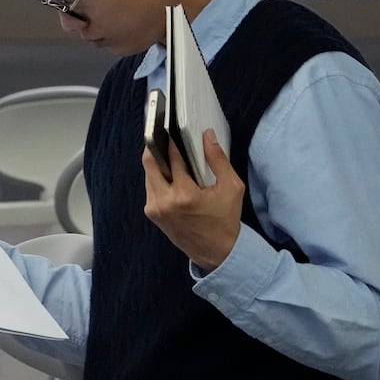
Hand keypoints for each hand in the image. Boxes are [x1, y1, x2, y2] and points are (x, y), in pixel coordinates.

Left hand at [142, 128, 242, 271]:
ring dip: (156, 162)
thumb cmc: (225, 219)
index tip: (171, 127)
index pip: (172, 158)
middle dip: (155, 147)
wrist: (216, 251)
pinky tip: (169, 173)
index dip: (170, 140)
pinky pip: (150, 187)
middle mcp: (164, 201)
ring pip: (148, 174)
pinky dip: (157, 177)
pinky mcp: (152, 213)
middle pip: (150, 163)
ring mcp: (155, 208)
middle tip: (163, 135)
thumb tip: (207, 135)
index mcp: (184, 195)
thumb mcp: (231, 188)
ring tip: (168, 152)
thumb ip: (218, 160)